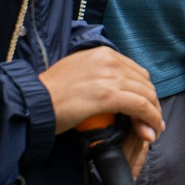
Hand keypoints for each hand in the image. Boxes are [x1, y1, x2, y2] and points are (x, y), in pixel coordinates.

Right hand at [43, 46, 162, 174]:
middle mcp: (109, 60)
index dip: (144, 91)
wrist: (31, 102)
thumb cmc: (48, 93)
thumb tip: (114, 90)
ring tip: (153, 130)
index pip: (135, 72)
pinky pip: (141, 107)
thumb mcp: (77, 73)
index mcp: (102, 54)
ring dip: (153, 114)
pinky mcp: (108, 95)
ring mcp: (109, 77)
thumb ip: (99, 77)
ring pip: (146, 95)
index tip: (145, 107)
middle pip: (144, 83)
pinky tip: (152, 131)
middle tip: (152, 122)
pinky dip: (151, 119)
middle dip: (151, 104)